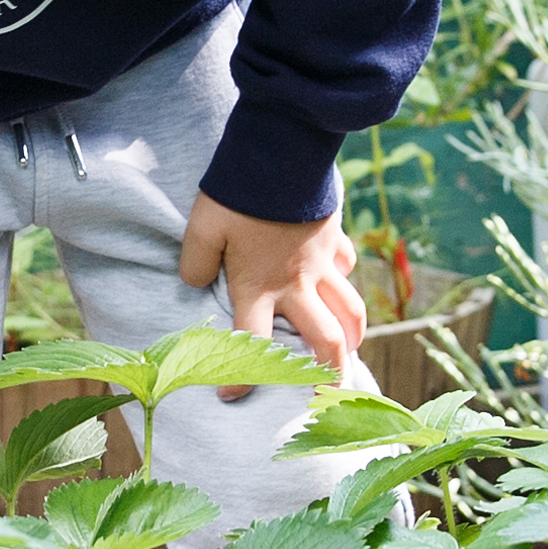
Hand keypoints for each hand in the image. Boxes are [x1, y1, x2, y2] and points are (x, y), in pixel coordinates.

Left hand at [177, 199, 365, 389]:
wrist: (282, 153)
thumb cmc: (238, 194)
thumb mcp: (201, 229)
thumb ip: (195, 263)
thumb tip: (196, 285)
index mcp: (259, 287)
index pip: (254, 344)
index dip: (244, 377)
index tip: (232, 395)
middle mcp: (296, 284)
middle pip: (324, 340)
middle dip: (330, 373)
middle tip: (328, 392)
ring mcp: (322, 262)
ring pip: (350, 310)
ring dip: (352, 335)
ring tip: (349, 351)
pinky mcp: (335, 238)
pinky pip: (347, 267)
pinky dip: (345, 281)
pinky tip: (339, 284)